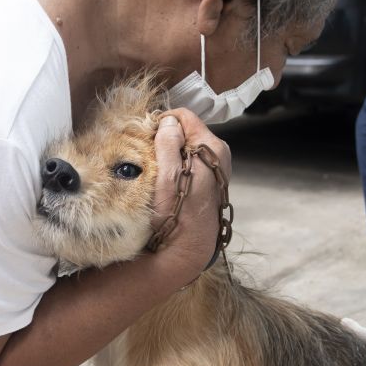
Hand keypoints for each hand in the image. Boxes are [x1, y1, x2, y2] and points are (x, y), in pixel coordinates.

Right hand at [151, 108, 231, 281]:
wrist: (189, 249)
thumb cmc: (177, 214)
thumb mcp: (167, 176)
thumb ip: (168, 144)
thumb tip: (168, 122)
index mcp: (212, 147)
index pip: (184, 116)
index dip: (163, 122)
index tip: (147, 137)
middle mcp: (219, 155)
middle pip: (186, 131)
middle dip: (166, 138)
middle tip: (148, 156)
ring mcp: (215, 169)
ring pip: (187, 147)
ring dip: (169, 153)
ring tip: (156, 170)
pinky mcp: (209, 181)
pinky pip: (190, 162)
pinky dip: (176, 165)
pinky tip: (167, 181)